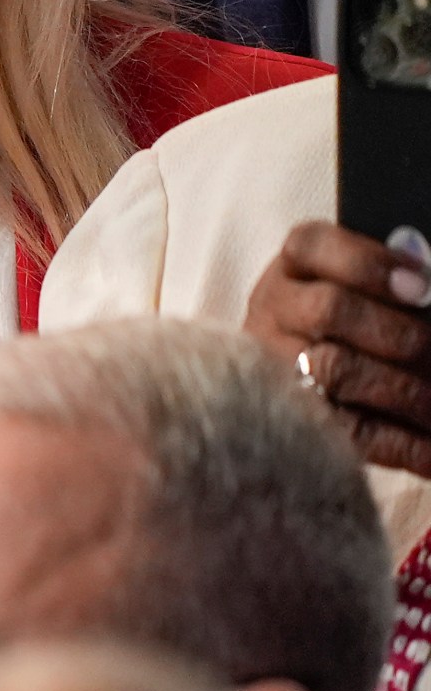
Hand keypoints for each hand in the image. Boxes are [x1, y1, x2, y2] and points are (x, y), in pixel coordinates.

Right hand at [245, 219, 430, 479]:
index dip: (370, 266)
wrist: (316, 359)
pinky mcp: (294, 422)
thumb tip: (428, 286)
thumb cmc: (363, 311)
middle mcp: (275, 308)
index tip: (422, 287)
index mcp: (297, 262)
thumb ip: (403, 279)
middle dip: (395, 332)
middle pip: (329, 310)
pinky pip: (346, 431)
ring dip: (402, 389)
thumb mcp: (370, 282)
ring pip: (334, 371)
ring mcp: (275, 365)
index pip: (315, 247)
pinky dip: (400, 443)